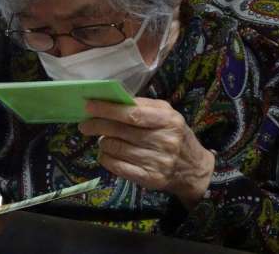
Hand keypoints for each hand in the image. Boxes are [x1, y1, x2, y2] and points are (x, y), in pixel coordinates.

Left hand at [78, 98, 214, 208]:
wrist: (194, 169)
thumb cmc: (175, 135)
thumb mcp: (168, 115)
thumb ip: (143, 105)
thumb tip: (113, 99)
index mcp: (168, 120)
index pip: (132, 113)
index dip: (108, 109)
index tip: (89, 106)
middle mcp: (164, 141)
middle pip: (121, 131)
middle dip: (98, 126)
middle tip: (84, 125)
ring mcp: (158, 162)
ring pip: (117, 149)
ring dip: (103, 142)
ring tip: (103, 139)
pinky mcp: (150, 179)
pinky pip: (119, 167)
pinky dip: (107, 159)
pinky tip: (106, 153)